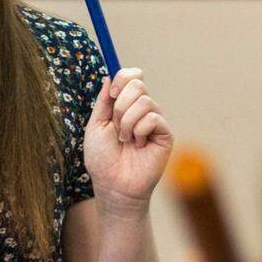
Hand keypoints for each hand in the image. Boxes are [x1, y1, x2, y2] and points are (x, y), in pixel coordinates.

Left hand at [83, 68, 173, 209]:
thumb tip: (110, 76)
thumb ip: (104, 101)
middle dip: (120, 105)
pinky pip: (153, 117)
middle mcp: (141, 110)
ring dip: (127, 122)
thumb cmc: (102, 160)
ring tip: (126, 140)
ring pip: (145, 101)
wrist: (113, 185)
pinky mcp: (165, 134)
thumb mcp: (96, 125)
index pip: (131, 76)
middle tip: (116, 127)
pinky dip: (140, 131)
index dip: (123, 78)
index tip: (112, 94)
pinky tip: (138, 145)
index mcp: (125, 105)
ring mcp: (154, 122)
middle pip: (137, 84)